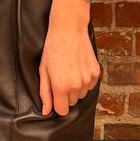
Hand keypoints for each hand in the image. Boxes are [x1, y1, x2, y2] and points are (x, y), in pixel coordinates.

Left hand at [38, 0, 100, 116]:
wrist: (69, 29)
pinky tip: (78, 67)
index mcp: (60, 86)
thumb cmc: (53, 48)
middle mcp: (76, 86)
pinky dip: (85, 80)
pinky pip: (90, 86)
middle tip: (61, 76)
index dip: (58, 104)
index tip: (56, 95)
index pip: (62, 111)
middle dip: (66, 94)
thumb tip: (45, 111)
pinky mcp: (96, 73)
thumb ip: (44, 93)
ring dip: (76, 87)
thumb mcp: (43, 70)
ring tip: (70, 70)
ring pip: (81, 95)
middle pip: (72, 103)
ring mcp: (87, 79)